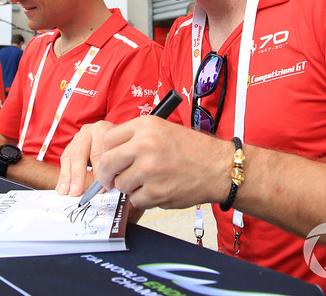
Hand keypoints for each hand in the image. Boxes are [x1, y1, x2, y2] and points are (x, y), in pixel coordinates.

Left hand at [59, 115, 230, 209]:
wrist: (219, 168)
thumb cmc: (194, 150)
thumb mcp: (163, 129)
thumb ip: (136, 138)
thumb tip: (111, 155)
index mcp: (145, 126)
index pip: (108, 139)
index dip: (107, 153)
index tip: (110, 161)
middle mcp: (145, 145)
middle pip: (106, 164)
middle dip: (107, 175)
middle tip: (112, 180)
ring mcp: (149, 170)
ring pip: (120, 185)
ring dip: (130, 188)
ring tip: (148, 182)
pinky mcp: (156, 191)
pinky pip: (135, 200)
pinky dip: (144, 199)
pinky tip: (158, 190)